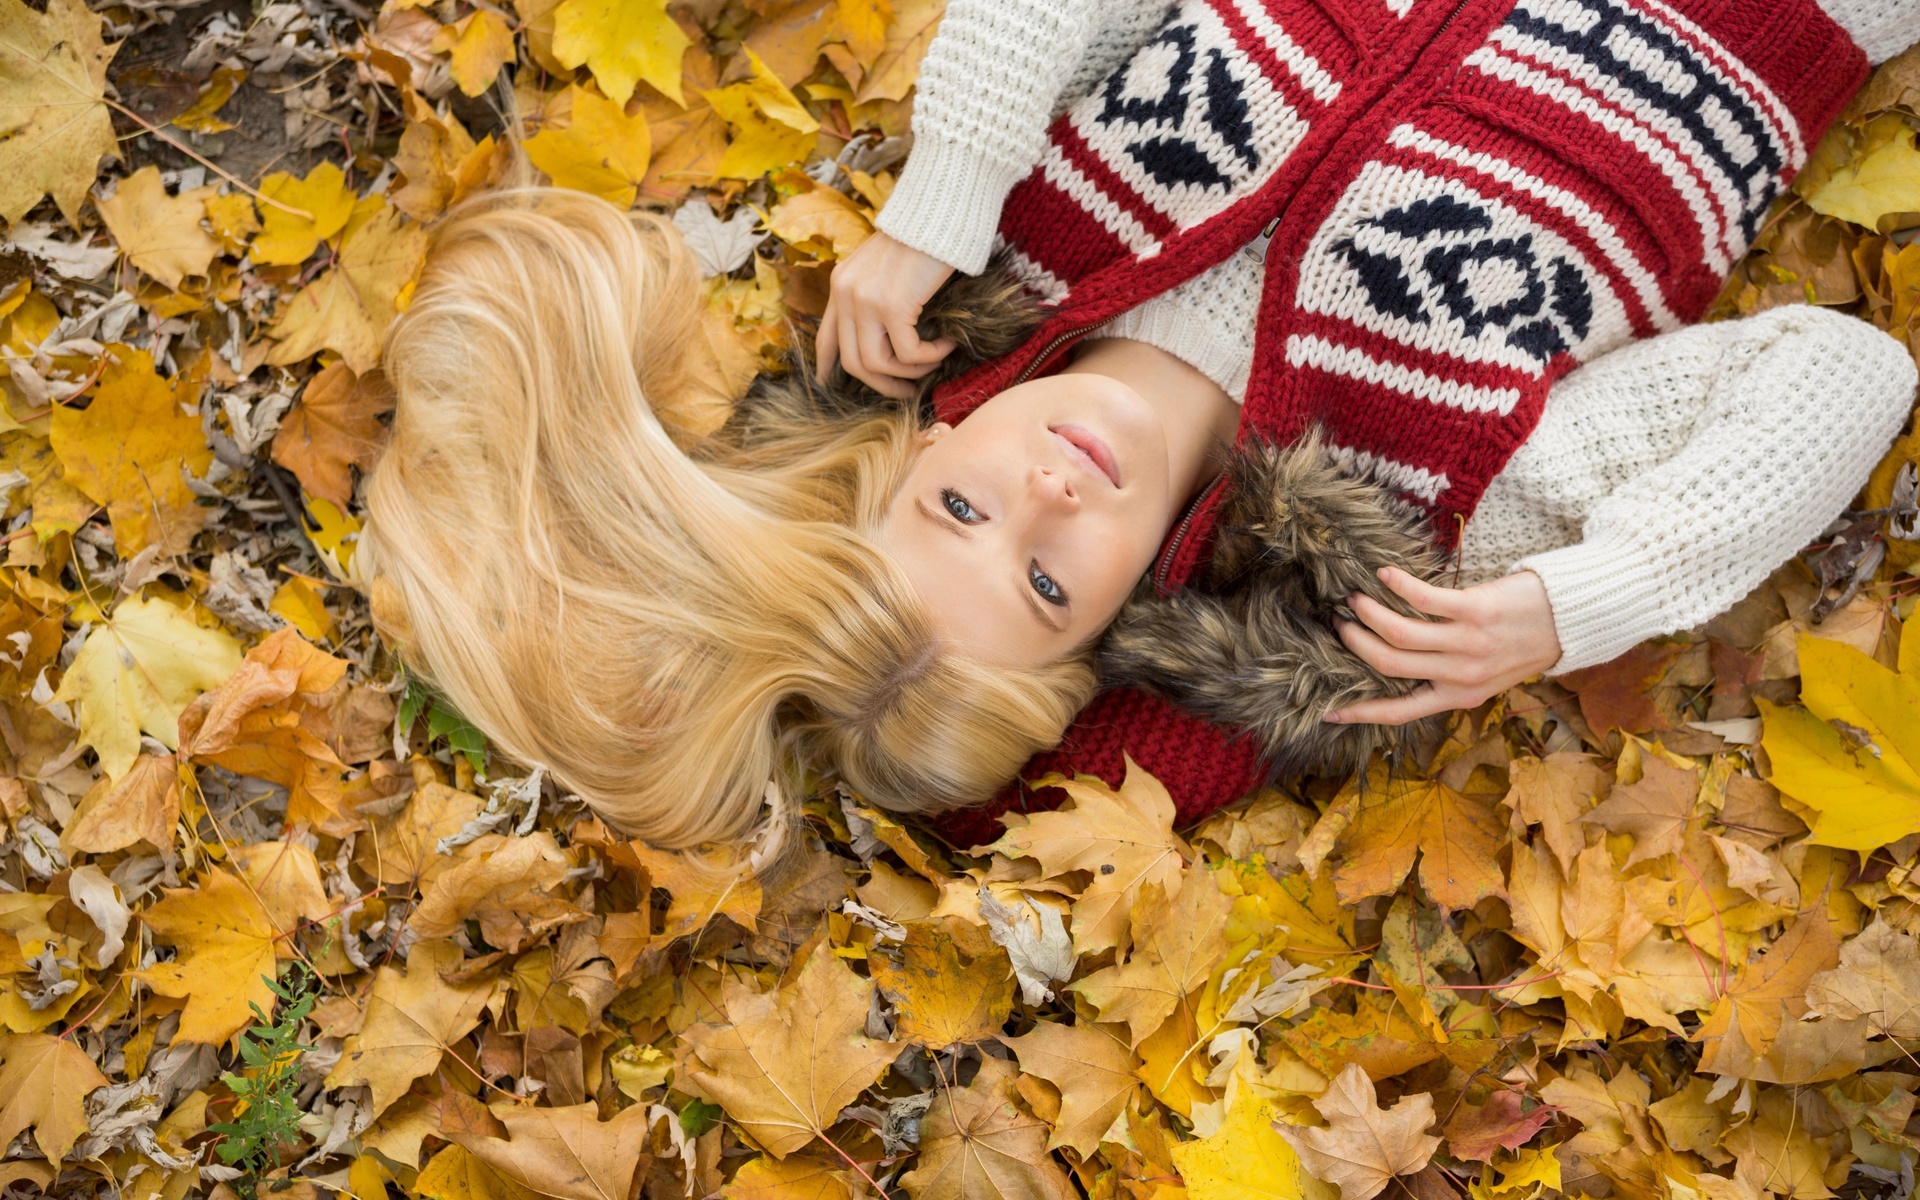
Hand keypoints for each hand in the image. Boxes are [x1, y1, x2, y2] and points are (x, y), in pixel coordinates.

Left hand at [817, 231, 958, 398]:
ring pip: (878, 363)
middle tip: (909, 391)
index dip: (828, 368)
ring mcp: (865, 300)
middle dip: (882, 384)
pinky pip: (908, 352)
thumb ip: (876, 295)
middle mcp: (845, 294)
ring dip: (910, 372)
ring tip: (935, 361)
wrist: (940, 210)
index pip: (826, 338)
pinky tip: (947, 344)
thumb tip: (888, 336)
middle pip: (853, 362)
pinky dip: (930, 356)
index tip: (834, 386)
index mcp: (841, 285)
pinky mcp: (891, 306)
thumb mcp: (887, 267)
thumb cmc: (924, 238)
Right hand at [1326, 567, 1561, 725]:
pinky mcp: (1475, 610)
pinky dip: (1397, 585)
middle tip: (1341, 623)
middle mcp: (1461, 674)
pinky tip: (1385, 574)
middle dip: (1356, 644)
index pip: (1400, 711)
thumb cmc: (1525, 645)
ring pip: (1399, 632)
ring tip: (1356, 597)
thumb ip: (1448, 678)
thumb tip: (1400, 670)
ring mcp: (1468, 643)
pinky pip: (1424, 598)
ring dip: (1369, 612)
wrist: (1571, 621)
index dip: (1360, 713)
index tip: (1327, 711)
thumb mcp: (1487, 677)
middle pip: (1389, 664)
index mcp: (1459, 696)